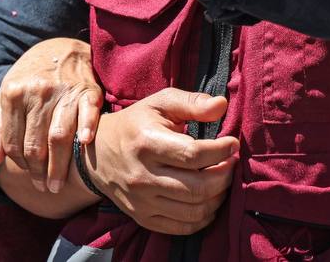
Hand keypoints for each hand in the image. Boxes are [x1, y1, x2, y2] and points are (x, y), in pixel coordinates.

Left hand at [0, 38, 101, 193]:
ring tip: (56, 185)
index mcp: (13, 92)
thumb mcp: (8, 95)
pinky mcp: (88, 90)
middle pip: (34, 145)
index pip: (12, 142)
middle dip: (37, 172)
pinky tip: (84, 144)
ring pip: (58, 137)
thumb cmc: (31, 77)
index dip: (18, 163)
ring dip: (57, 167)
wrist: (61, 48)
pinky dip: (86, 129)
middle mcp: (37, 91)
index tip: (27, 173)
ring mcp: (64, 91)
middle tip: (44, 187)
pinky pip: (87, 113)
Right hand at [87, 88, 238, 235]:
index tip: (232, 144)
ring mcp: (142, 200)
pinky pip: (183, 227)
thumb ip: (191, 102)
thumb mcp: (158, 104)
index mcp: (146, 143)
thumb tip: (222, 106)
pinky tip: (208, 200)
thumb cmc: (135, 125)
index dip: (221, 151)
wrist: (97, 154)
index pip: (194, 154)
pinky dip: (204, 217)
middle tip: (231, 163)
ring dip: (218, 197)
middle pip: (198, 187)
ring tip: (221, 179)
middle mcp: (142, 175)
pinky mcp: (142, 217)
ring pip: (195, 210)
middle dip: (224, 175)